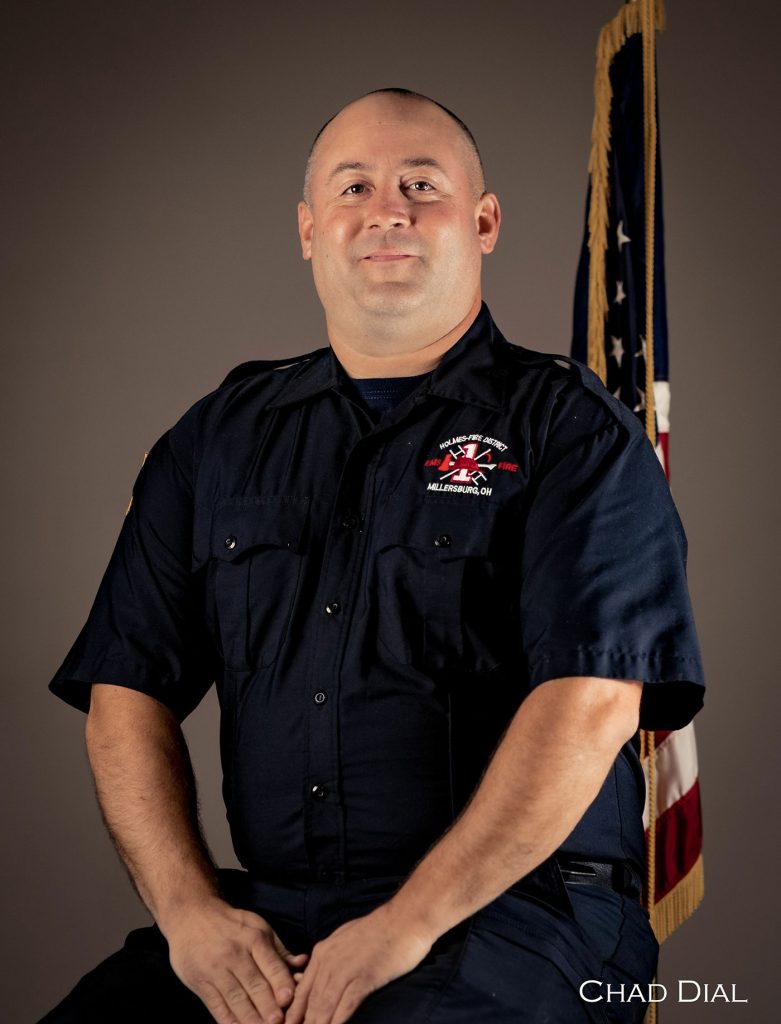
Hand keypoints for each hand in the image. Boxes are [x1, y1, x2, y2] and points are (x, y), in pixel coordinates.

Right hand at [163, 895, 309, 1023]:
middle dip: (268, 1006)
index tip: (289, 999)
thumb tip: (302, 964)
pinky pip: (217, 1006)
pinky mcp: (201, 983)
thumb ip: (278, 949)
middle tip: (279, 1022)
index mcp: (254, 939)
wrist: (191, 915)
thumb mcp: (257, 926)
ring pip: (236, 998)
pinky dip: (228, 1020)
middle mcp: (235, 955)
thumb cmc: (230, 924)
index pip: (271, 964)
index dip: (280, 982)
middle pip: (254, 984)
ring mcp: (216, 970)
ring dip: (250, 1018)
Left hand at [285, 900, 432, 1023]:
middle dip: (303, 1022)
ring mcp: (346, 969)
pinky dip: (337, 1021)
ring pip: (324, 1006)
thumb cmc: (379, 931)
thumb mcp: (345, 940)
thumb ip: (330, 958)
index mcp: (322, 952)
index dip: (294, 1013)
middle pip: (310, 1002)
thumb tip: (319, 979)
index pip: (301, 990)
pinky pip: (346, 1004)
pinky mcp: (365, 977)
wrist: (404, 918)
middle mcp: (329, 961)